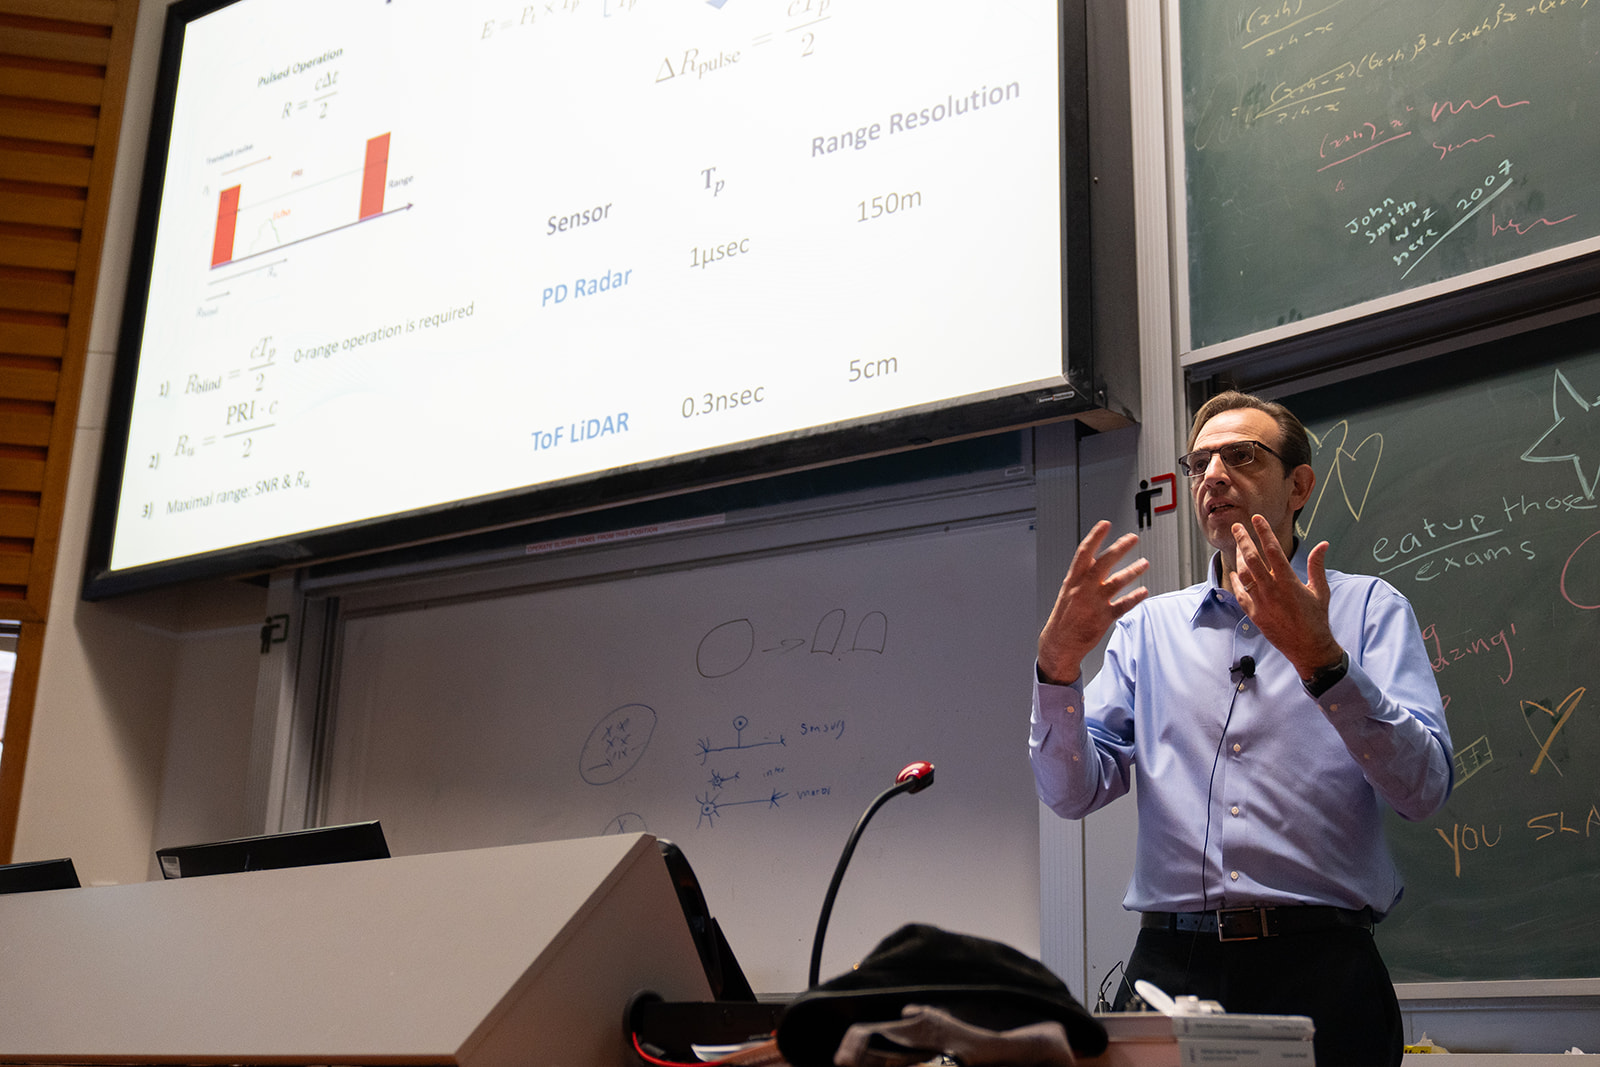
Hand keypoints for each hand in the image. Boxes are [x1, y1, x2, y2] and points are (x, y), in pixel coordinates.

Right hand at [1038, 520, 1148, 684]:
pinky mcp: (1103, 618)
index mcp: (1072, 580)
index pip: (1084, 553)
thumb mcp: (1067, 590)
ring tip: (1144, 563)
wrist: (1059, 643)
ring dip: (1133, 571)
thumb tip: (1095, 557)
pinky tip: (1143, 591)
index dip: (1095, 537)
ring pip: (1117, 582)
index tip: (1105, 524)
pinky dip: (1134, 598)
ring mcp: (1093, 603)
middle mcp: (1083, 589)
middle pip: (1104, 563)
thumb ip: (1082, 574)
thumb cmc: (1064, 616)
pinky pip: (1123, 605)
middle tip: (1132, 538)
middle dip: (1119, 548)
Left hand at [1228, 514, 1341, 676]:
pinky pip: (1240, 595)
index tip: (1256, 519)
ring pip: (1244, 575)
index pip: (1273, 550)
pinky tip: (1235, 573)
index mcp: (1289, 582)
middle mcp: (1272, 590)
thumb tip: (1323, 544)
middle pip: (1252, 559)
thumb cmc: (1317, 618)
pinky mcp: (1254, 615)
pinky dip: (1236, 582)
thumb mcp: (1320, 590)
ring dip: (1238, 558)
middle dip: (1243, 540)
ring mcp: (1261, 603)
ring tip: (1237, 546)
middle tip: (1236, 526)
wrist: (1309, 647)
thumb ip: (1317, 565)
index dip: (1264, 532)